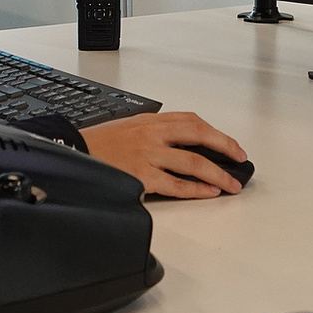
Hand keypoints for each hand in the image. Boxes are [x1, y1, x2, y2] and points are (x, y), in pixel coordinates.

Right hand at [82, 112, 246, 197]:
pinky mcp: (142, 176)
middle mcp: (152, 134)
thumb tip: (181, 145)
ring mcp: (148, 155)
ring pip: (193, 162)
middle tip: (239, 160)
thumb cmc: (97, 145)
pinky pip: (176, 184)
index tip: (230, 145)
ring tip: (231, 184)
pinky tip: (208, 192)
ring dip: (217, 174)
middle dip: (225, 148)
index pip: (192, 121)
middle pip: (199, 136)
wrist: (72, 154)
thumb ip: (154, 133)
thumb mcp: (127, 128)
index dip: (216, 133)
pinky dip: (196, 189)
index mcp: (150, 121)